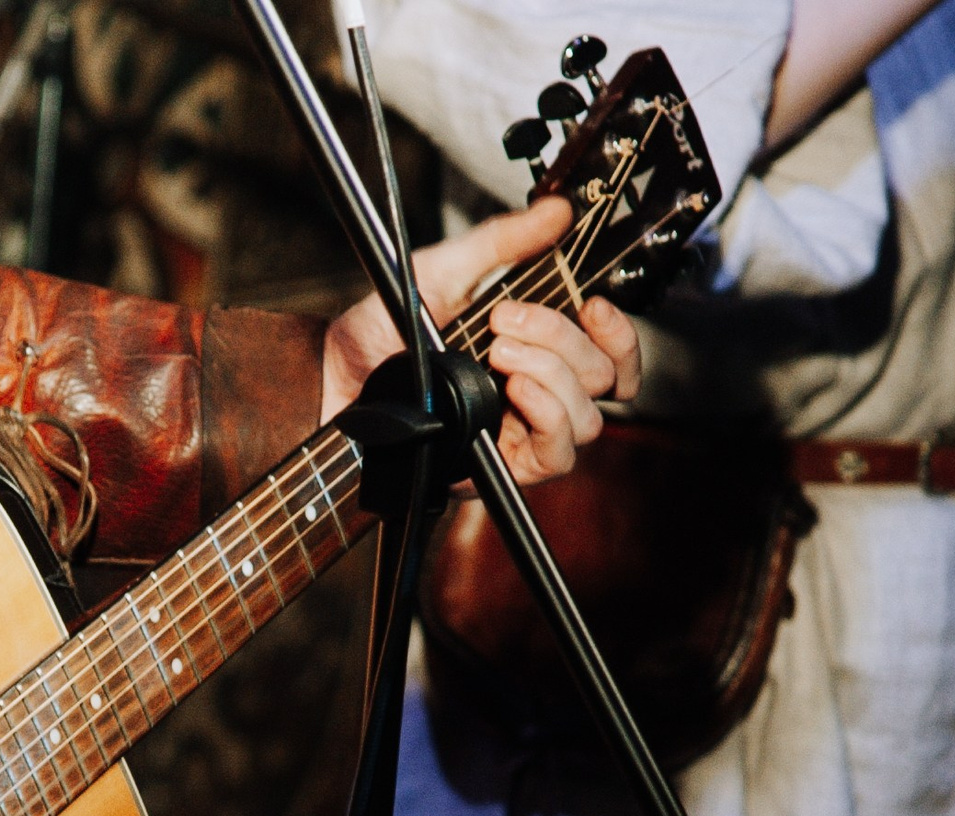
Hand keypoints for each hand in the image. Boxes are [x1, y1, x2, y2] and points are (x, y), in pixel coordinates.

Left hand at [320, 197, 641, 484]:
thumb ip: (503, 243)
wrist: (335, 376)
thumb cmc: (383, 330)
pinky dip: (545, 415)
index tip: (592, 305)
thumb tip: (556, 211)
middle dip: (560, 340)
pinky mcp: (504, 466)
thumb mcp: (444, 271)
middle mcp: (538, 390)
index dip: (619, 334)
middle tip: (502, 320)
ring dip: (551, 376)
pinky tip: (513, 389)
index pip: (611, 354)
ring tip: (496, 352)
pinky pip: (556, 454)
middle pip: (601, 378)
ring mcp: (523, 431)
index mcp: (538, 347)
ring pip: (586, 418)